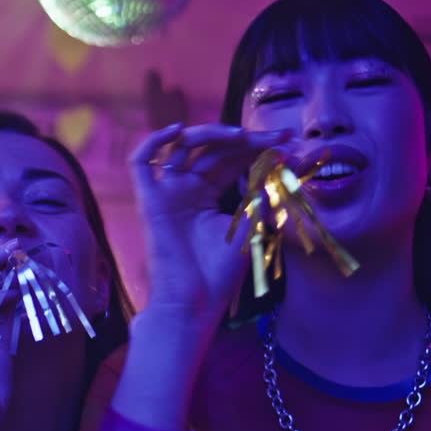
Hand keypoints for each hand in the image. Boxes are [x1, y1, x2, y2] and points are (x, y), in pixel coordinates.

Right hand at [129, 123, 288, 323]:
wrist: (196, 300)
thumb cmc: (220, 271)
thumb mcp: (251, 225)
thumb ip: (261, 193)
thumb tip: (283, 162)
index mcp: (208, 195)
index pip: (232, 159)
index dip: (259, 147)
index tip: (289, 142)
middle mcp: (186, 188)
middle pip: (213, 149)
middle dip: (246, 139)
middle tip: (277, 136)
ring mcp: (167, 192)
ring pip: (182, 147)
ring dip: (211, 134)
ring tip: (241, 135)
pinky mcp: (149, 200)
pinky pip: (140, 163)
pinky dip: (154, 142)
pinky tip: (177, 130)